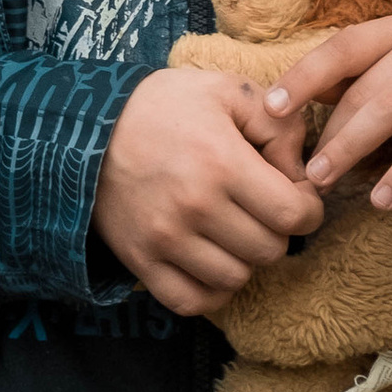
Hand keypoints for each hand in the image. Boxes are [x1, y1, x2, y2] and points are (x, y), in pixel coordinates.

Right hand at [92, 69, 322, 318]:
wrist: (83, 126)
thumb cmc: (162, 106)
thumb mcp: (224, 90)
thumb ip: (277, 122)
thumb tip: (300, 171)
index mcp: (221, 162)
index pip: (295, 215)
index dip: (308, 208)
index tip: (295, 195)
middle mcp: (195, 206)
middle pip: (270, 250)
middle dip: (276, 230)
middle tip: (260, 209)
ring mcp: (165, 239)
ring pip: (236, 278)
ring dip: (243, 258)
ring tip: (231, 230)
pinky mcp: (140, 260)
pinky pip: (193, 301)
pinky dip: (211, 290)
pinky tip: (211, 262)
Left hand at [265, 14, 391, 208]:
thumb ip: (360, 87)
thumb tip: (291, 104)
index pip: (340, 47)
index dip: (301, 76)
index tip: (270, 109)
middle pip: (361, 88)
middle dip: (327, 134)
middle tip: (303, 174)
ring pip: (388, 111)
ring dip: (350, 149)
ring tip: (324, 183)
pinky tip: (383, 200)